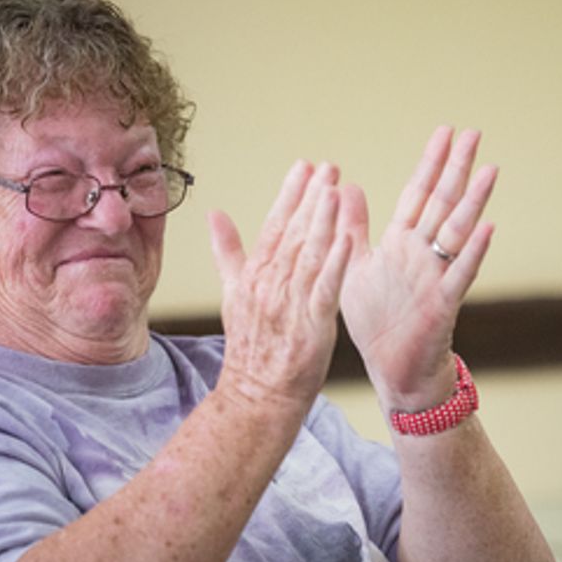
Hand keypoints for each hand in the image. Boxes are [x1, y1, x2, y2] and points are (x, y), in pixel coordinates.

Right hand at [208, 160, 351, 412]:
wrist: (256, 395)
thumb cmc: (250, 347)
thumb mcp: (232, 294)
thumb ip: (226, 251)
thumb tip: (214, 214)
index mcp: (253, 275)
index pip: (273, 225)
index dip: (289, 194)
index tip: (304, 166)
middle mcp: (270, 285)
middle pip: (292, 233)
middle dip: (311, 197)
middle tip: (328, 166)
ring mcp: (290, 305)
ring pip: (308, 254)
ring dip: (322, 220)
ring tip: (336, 189)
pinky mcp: (312, 325)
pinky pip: (325, 289)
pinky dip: (335, 263)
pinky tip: (347, 238)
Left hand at [340, 126, 496, 409]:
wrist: (393, 369)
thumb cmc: (377, 320)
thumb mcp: (355, 265)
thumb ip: (353, 227)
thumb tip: (346, 186)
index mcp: (401, 242)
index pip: (419, 194)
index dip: (431, 164)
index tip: (445, 132)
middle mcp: (422, 253)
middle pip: (443, 203)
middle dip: (457, 169)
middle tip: (474, 133)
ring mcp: (436, 276)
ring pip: (457, 231)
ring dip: (473, 202)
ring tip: (490, 170)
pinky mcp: (443, 303)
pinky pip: (460, 274)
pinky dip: (473, 252)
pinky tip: (487, 228)